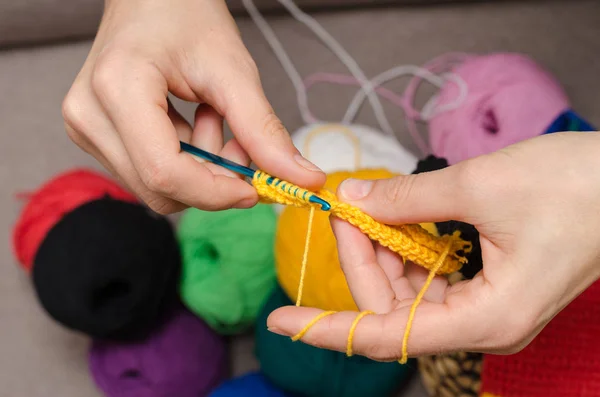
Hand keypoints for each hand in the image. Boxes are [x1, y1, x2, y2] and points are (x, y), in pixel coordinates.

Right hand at [62, 0, 324, 213]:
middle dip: (213, 180)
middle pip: (161, 188)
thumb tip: (303, 180)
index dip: (218, 192)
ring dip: (201, 169)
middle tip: (240, 143)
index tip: (258, 186)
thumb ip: (264, 130)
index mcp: (117, 89)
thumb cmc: (185, 13)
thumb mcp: (232, 70)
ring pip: (157, 187)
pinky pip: (149, 173)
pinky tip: (194, 122)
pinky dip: (186, 161)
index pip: (165, 173)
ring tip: (214, 118)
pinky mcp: (96, 135)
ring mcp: (87, 127)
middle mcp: (90, 116)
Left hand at [267, 131, 599, 360]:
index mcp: (485, 319)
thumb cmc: (573, 187)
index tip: (281, 322)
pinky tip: (396, 216)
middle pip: (392, 305)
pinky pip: (431, 275)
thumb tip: (353, 197)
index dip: (328, 329)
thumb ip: (407, 197)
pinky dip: (406, 246)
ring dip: (381, 247)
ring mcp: (485, 305)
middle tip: (346, 207)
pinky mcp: (488, 284)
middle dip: (361, 255)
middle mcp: (482, 324)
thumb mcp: (478, 185)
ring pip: (408, 289)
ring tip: (369, 204)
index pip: (383, 336)